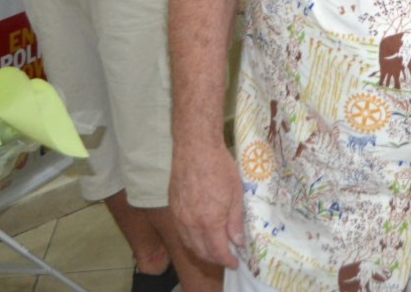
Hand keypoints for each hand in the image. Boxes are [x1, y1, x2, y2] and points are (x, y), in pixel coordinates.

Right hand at [169, 143, 244, 268]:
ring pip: (189, 244)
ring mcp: (179, 216)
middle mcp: (190, 223)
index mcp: (209, 221)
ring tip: (215, 249)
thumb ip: (235, 221)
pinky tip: (200, 236)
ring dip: (202, 251)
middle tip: (227, 257)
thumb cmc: (219, 167)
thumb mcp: (236, 194)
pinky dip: (191, 240)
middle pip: (201, 251)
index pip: (217, 251)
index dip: (227, 260)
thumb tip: (237, 241)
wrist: (195, 148)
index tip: (235, 262)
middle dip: (215, 259)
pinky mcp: (173, 208)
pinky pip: (181, 232)